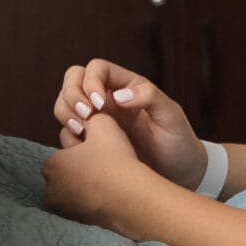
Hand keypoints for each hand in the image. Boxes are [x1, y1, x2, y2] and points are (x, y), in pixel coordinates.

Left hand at [42, 109, 155, 230]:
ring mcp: (63, 211)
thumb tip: (90, 121)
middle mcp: (50, 191)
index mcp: (50, 165)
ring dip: (88, 187)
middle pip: (67, 174)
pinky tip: (112, 196)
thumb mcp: (103, 123)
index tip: (99, 150)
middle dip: (82, 169)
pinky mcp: (79, 226)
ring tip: (111, 181)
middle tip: (105, 165)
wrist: (132, 199)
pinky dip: (95, 202)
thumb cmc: (114, 159)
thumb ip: (91, 118)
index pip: (63, 152)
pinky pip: (85, 208)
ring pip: (75, 192)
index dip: (82, 148)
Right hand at [53, 58, 206, 188]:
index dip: (91, 81)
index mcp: (126, 86)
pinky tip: (82, 148)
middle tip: (84, 115)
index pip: (97, 68)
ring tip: (81, 130)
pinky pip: (67, 132)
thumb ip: (150, 97)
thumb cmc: (179, 143)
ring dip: (65, 112)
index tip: (99, 104)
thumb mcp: (171, 116)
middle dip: (71, 94)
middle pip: (74, 80)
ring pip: (65, 103)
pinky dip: (67, 135)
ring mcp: (97, 121)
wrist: (180, 176)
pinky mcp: (91, 143)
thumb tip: (119, 95)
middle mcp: (108, 100)